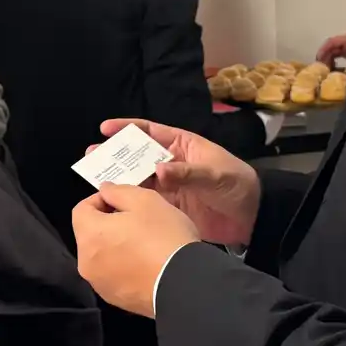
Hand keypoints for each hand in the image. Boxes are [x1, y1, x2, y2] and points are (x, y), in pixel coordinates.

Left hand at [71, 183, 199, 317]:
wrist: (184, 285)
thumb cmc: (163, 236)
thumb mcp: (145, 200)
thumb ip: (118, 191)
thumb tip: (104, 190)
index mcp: (89, 234)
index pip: (81, 209)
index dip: (101, 200)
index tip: (123, 201)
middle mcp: (86, 261)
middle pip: (90, 234)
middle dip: (108, 223)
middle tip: (137, 221)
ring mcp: (99, 284)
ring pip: (101, 256)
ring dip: (116, 246)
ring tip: (144, 243)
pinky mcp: (115, 300)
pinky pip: (113, 275)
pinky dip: (124, 266)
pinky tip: (147, 264)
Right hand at [95, 119, 260, 246]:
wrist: (253, 217)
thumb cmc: (238, 185)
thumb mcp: (214, 174)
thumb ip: (186, 172)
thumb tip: (157, 169)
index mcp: (182, 145)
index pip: (151, 132)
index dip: (128, 128)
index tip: (105, 128)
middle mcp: (172, 163)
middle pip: (138, 155)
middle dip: (116, 154)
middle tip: (92, 155)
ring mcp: (169, 185)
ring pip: (139, 178)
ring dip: (119, 178)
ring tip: (95, 178)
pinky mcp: (170, 207)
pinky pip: (146, 201)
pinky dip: (131, 200)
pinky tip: (114, 200)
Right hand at [316, 32, 345, 73]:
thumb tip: (344, 71)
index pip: (334, 41)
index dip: (324, 48)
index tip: (318, 59)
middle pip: (334, 45)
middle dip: (325, 54)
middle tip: (319, 66)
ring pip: (337, 50)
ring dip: (329, 57)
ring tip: (324, 68)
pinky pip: (342, 55)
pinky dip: (335, 60)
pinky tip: (333, 69)